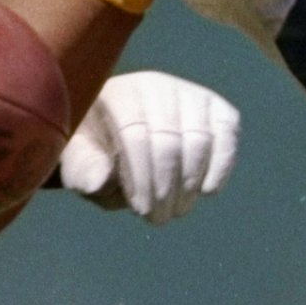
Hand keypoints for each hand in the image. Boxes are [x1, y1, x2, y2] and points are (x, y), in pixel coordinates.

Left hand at [56, 71, 238, 224]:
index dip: (141, 178)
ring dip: (190, 183)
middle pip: (169, 140)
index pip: (135, 134)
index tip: (140, 209)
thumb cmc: (97, 154)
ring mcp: (189, 95)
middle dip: (165, 186)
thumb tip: (102, 179)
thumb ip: (85, 171)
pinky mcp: (216, 109)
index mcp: (116, 94)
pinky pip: (227, 134)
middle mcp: (155, 86)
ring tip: (177, 209)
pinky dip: (221, 165)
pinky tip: (207, 191)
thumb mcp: (78, 164)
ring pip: (199, 140)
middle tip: (159, 217)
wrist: (123, 138)